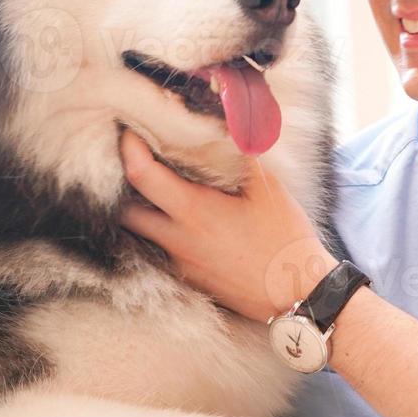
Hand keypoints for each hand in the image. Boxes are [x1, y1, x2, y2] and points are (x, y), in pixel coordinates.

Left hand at [117, 130, 337, 321]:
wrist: (297, 293)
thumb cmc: (285, 238)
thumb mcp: (269, 187)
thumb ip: (243, 153)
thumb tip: (230, 123)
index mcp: (193, 211)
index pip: (140, 175)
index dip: (129, 148)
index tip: (130, 129)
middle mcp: (176, 239)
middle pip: (124, 210)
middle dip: (120, 185)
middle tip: (133, 161)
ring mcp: (180, 262)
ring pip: (139, 234)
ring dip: (138, 209)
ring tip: (152, 187)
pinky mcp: (189, 277)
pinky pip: (159, 250)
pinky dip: (158, 230)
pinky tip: (175, 217)